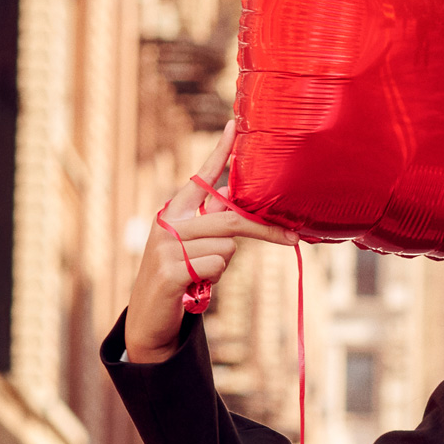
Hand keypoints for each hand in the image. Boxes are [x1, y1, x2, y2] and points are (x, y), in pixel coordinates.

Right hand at [125, 125, 295, 364]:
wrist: (150, 317)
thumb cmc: (182, 277)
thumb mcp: (198, 247)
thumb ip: (216, 227)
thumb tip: (249, 211)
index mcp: (175, 212)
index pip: (201, 178)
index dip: (219, 154)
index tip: (234, 126)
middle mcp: (168, 222)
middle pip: (230, 219)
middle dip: (264, 230)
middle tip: (292, 239)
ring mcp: (165, 246)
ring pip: (227, 247)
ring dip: (224, 265)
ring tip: (202, 274)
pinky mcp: (170, 270)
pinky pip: (216, 266)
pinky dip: (213, 279)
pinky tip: (195, 285)